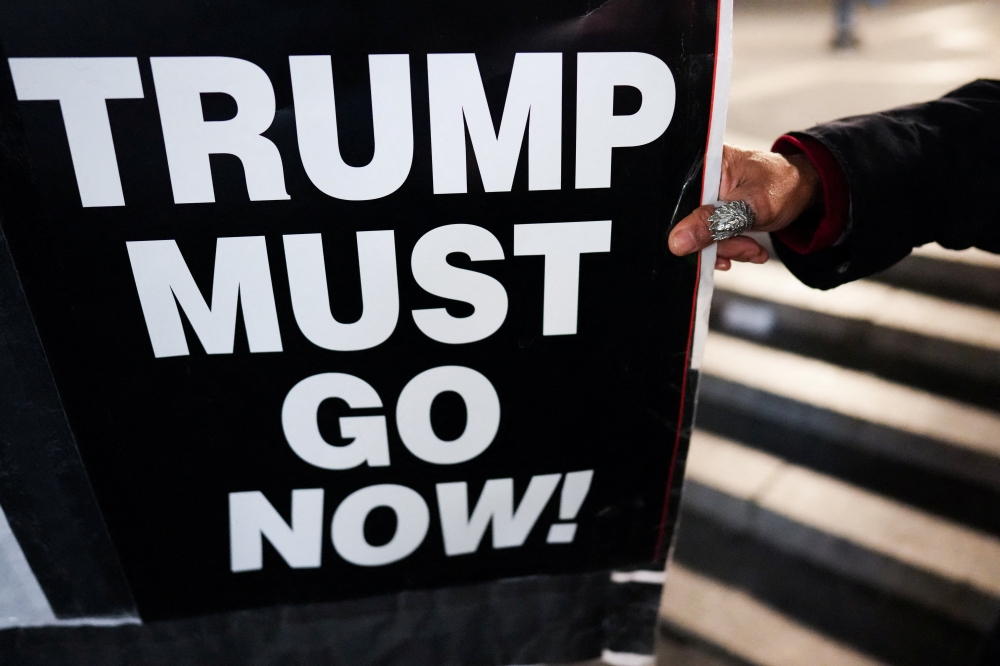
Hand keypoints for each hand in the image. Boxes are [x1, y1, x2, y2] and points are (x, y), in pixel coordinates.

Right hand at [667, 145, 821, 269]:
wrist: (801, 190)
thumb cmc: (781, 185)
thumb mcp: (749, 207)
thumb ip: (712, 223)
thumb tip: (677, 242)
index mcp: (701, 164)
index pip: (676, 200)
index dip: (683, 226)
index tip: (706, 245)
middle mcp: (697, 179)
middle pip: (684, 220)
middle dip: (713, 243)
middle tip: (741, 248)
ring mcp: (703, 197)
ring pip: (696, 234)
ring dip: (724, 248)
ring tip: (751, 247)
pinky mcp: (709, 211)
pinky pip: (707, 236)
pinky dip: (726, 247)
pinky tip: (746, 247)